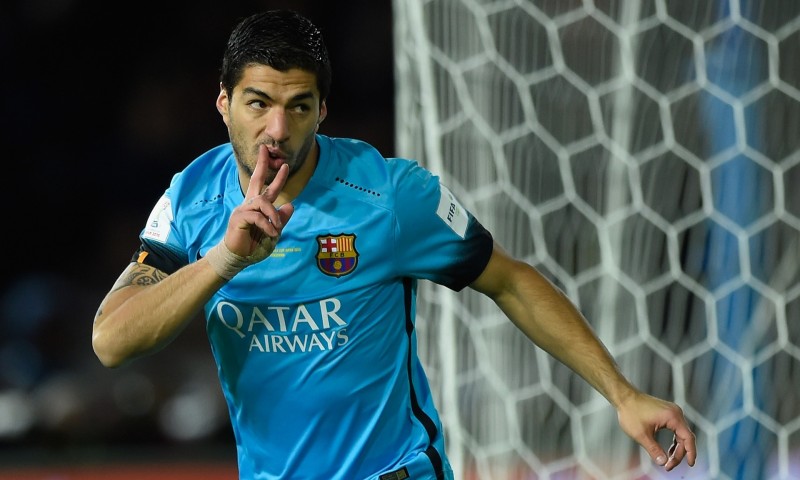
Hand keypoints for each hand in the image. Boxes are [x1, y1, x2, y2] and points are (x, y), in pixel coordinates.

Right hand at [225, 144, 294, 260]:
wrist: (239, 258)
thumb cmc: (254, 246)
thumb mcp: (273, 232)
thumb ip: (280, 219)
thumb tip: (291, 205)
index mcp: (257, 207)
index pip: (267, 188)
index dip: (276, 176)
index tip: (284, 164)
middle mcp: (249, 204)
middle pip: (256, 180)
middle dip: (262, 165)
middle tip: (267, 151)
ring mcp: (242, 210)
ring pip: (262, 202)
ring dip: (273, 215)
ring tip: (276, 228)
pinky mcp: (239, 218)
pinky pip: (258, 217)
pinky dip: (267, 225)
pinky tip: (271, 233)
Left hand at [617, 392, 696, 470]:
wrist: (623, 397)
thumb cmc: (630, 412)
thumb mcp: (641, 434)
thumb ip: (654, 449)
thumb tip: (662, 462)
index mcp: (672, 417)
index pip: (688, 438)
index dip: (690, 453)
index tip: (690, 464)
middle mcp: (675, 413)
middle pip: (685, 437)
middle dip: (679, 453)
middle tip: (669, 466)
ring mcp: (672, 411)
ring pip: (681, 434)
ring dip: (677, 448)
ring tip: (669, 461)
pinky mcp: (667, 412)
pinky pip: (676, 429)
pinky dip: (674, 440)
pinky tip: (669, 450)